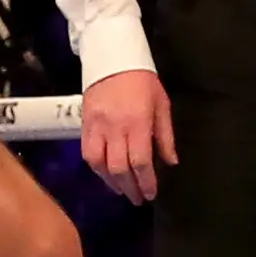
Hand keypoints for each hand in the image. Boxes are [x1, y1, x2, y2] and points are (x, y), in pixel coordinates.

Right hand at [79, 71, 178, 202]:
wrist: (112, 58)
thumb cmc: (142, 81)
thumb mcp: (162, 104)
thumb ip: (165, 135)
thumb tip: (171, 161)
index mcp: (138, 122)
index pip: (140, 161)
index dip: (146, 181)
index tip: (151, 193)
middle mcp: (115, 127)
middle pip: (120, 167)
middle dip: (130, 188)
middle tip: (138, 198)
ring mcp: (97, 127)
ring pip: (100, 164)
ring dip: (112, 182)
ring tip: (122, 190)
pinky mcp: (85, 124)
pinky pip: (87, 153)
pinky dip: (97, 169)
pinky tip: (106, 175)